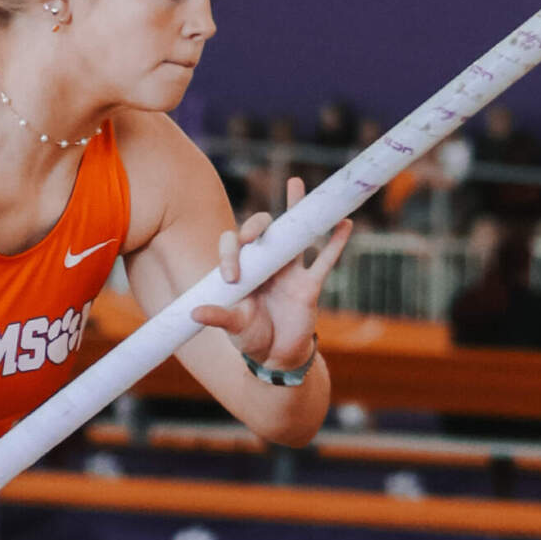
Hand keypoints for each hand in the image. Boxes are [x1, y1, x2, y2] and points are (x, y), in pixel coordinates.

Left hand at [192, 176, 351, 369]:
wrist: (277, 356)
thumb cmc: (251, 338)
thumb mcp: (233, 327)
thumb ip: (217, 317)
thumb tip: (195, 312)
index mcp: (245, 270)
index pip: (234, 245)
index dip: (231, 252)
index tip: (231, 276)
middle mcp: (266, 264)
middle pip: (263, 231)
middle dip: (256, 224)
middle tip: (254, 232)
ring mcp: (290, 272)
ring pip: (294, 234)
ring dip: (296, 209)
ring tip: (295, 182)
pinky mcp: (310, 285)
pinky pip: (324, 260)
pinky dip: (336, 242)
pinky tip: (345, 222)